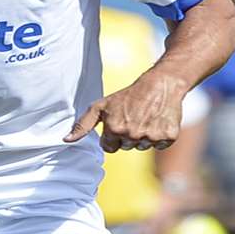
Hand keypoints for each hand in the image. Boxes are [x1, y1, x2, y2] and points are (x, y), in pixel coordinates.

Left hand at [65, 70, 186, 151]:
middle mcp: (133, 135)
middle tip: (134, 117)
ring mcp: (151, 137)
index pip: (110, 148)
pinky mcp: (168, 137)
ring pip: (143, 147)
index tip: (120, 122)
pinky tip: (158, 120)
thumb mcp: (101, 106)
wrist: (160, 84)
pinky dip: (160, 135)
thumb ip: (82, 125)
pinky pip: (160, 145)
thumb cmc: (127, 95)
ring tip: (146, 117)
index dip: (113, 136)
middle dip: (128, 136)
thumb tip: (66, 140)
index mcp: (115, 129)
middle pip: (126, 147)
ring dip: (144, 136)